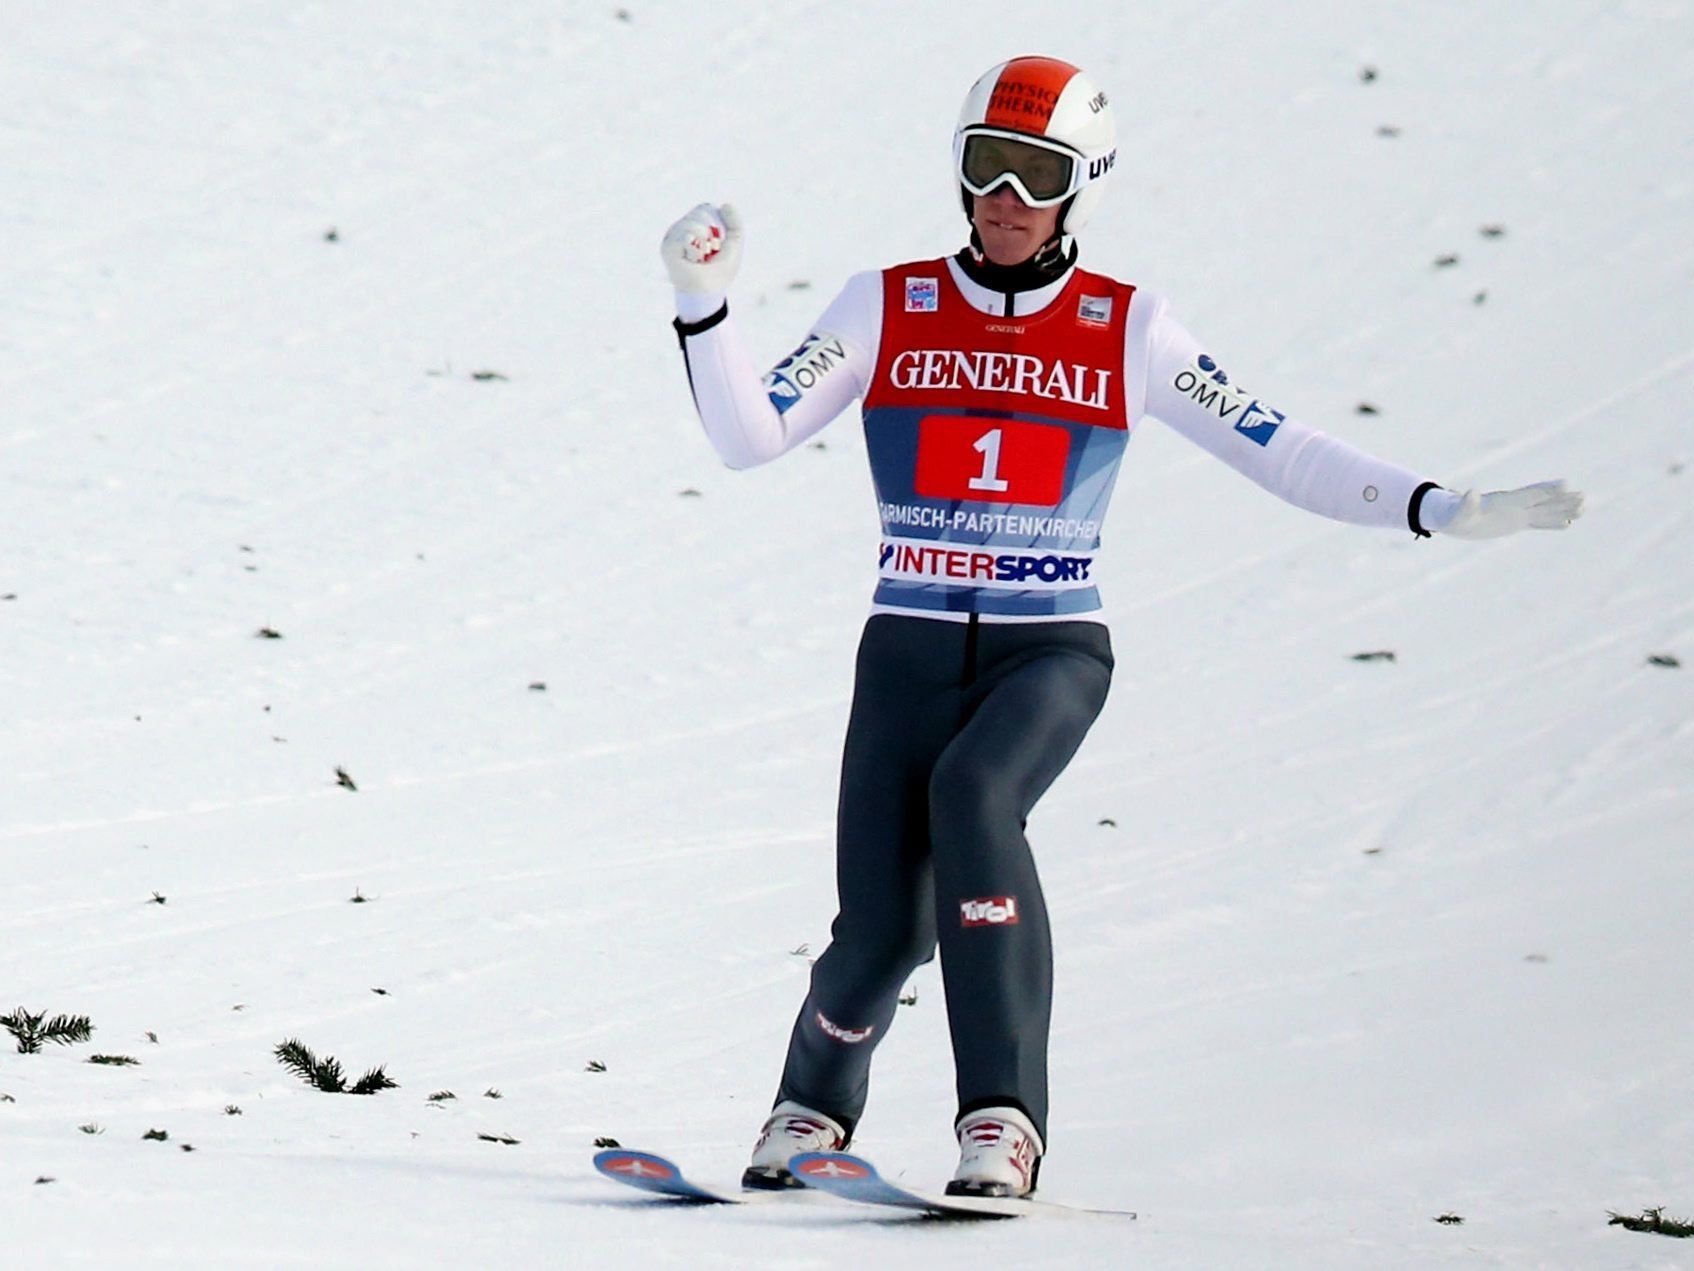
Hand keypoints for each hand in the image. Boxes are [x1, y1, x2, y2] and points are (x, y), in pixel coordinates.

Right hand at [661, 202, 743, 292]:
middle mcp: (681, 227)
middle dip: (712, 234)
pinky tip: (693, 259)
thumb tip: (725, 204)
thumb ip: (734, 224)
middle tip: (708, 252)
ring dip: (705, 244)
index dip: (716, 224)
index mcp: (693, 224)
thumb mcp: (734, 245)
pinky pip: (686, 236)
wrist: (709, 291)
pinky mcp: (668, 247)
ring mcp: (672, 236)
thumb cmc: (719, 271)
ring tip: (700, 257)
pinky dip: (695, 249)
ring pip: (694, 224)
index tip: (717, 244)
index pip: (705, 208)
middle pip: (700, 213)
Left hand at [1441, 480, 1584, 537]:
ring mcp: (1517, 513)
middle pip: (1544, 500)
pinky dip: (1553, 523)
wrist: (1452, 518)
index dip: (1547, 489)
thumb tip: (1471, 492)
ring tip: (1585, 506)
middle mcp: (1514, 505)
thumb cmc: (1453, 516)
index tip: (1566, 484)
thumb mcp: (1458, 513)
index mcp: (1504, 501)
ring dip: (1564, 509)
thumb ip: (1466, 503)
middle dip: (1563, 499)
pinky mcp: (1515, 523)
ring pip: (1545, 510)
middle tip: (1584, 496)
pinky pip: (1538, 522)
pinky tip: (1568, 523)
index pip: (1530, 494)